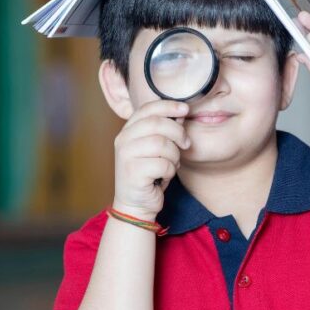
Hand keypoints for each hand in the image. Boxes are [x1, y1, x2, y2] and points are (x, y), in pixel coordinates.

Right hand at [112, 100, 190, 220]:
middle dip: (178, 132)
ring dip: (174, 156)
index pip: (148, 109)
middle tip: (186, 144)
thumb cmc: (149, 174)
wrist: (135, 204)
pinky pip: (163, 164)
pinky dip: (170, 171)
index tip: (186, 109)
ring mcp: (125, 156)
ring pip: (162, 144)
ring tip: (172, 164)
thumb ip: (165, 130)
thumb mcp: (156, 148)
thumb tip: (181, 112)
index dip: (168, 105)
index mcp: (128, 130)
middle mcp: (123, 140)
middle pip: (157, 124)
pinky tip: (164, 176)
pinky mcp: (133, 172)